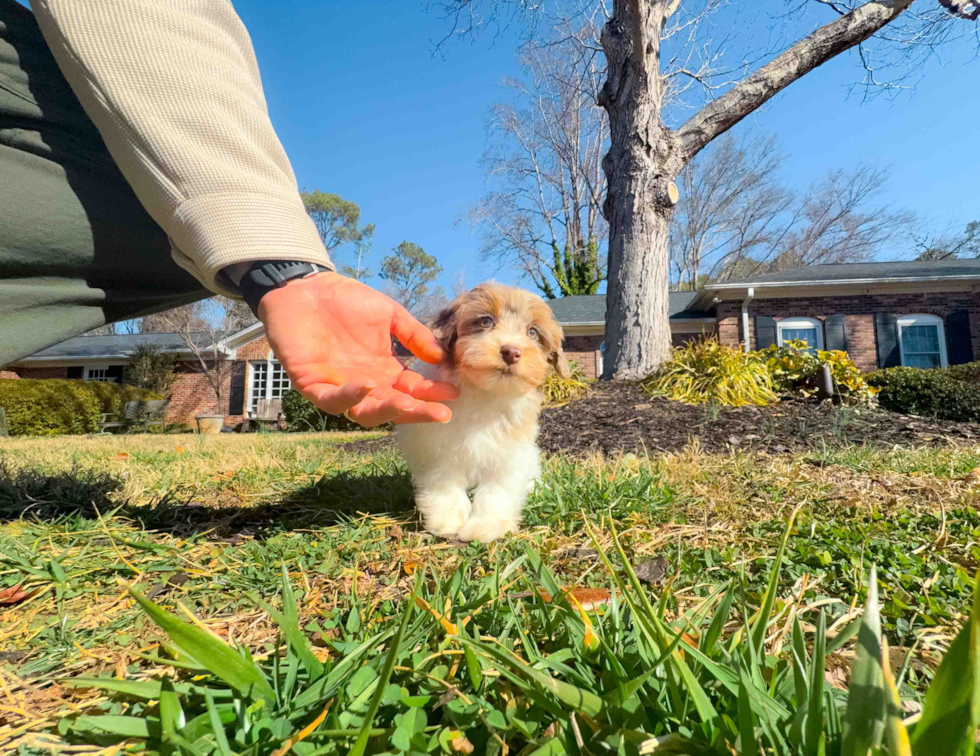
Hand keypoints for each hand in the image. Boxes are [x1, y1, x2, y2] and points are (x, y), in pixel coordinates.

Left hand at [259, 272, 458, 426]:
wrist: (306, 287)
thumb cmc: (346, 301)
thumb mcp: (389, 315)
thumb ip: (414, 335)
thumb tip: (442, 357)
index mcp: (383, 370)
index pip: (411, 390)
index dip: (431, 393)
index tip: (454, 393)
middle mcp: (364, 384)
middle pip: (392, 408)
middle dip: (416, 412)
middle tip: (440, 413)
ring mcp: (338, 386)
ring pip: (362, 413)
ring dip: (385, 411)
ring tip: (406, 404)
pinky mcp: (311, 383)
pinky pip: (330, 400)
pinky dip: (348, 397)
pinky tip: (366, 385)